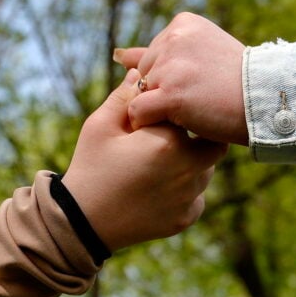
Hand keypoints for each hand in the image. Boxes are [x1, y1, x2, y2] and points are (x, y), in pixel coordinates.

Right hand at [62, 69, 228, 250]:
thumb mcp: (100, 126)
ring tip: (161, 162)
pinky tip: (160, 186)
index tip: (157, 115)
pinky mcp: (187, 218)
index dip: (175, 109)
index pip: (187, 112)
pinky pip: (197, 196)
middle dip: (197, 134)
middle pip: (212, 140)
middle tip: (171, 135)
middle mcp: (188, 169)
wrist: (82, 223)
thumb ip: (125, 97)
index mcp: (168, 141)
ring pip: (206, 169)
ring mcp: (190, 197)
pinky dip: (185, 189)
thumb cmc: (90, 168)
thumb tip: (139, 73)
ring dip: (192, 161)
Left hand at [114, 12, 248, 144]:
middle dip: (162, 92)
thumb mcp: (200, 55)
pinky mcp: (170, 94)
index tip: (200, 84)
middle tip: (197, 100)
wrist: (267, 101)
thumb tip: (117, 55)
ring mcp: (171, 66)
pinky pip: (139, 112)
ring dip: (160, 109)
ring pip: (140, 94)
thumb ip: (158, 52)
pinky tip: (175, 125)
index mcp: (182, 24)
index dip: (171, 78)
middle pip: (144, 74)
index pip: (153, 57)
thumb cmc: (237, 82)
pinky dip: (151, 124)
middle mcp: (173, 39)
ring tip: (192, 111)